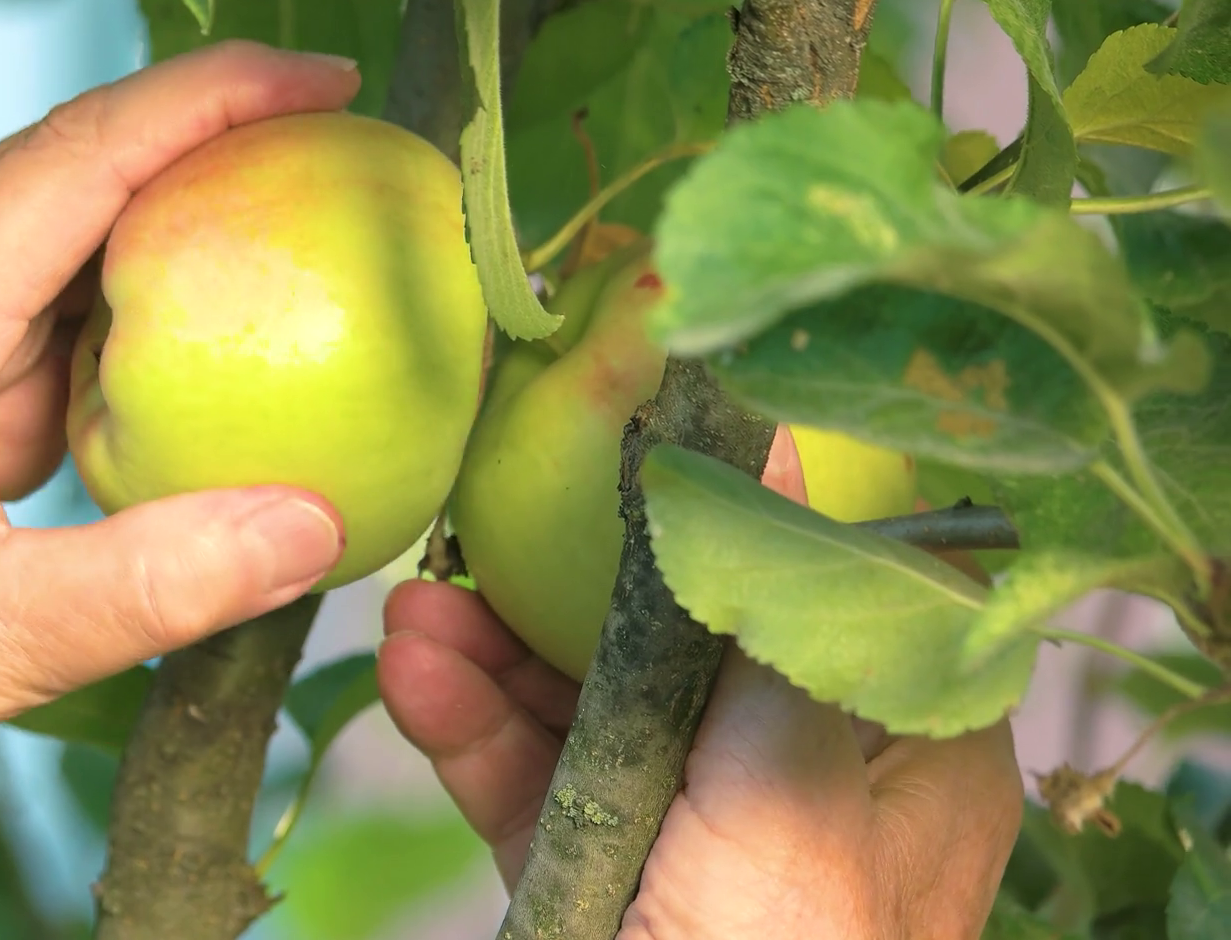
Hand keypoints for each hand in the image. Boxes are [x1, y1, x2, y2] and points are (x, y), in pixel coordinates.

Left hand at [0, 41, 360, 938]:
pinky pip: (20, 289)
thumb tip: (317, 526)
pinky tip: (187, 310)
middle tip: (334, 126)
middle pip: (63, 156)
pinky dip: (112, 287)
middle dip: (202, 124)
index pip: (78, 159)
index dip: (209, 100)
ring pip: (42, 215)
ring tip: (286, 202)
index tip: (324, 81)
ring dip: (158, 202)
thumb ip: (157, 584)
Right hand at [376, 433, 1023, 938]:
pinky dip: (473, 730)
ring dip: (497, 653)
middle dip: (570, 583)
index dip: (738, 508)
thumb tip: (769, 448)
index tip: (645, 438)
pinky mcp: (599, 874)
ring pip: (589, 706)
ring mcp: (691, 829)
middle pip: (681, 639)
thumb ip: (765, 618)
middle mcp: (798, 778)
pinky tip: (413, 671)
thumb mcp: (787, 792)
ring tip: (417, 603)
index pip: (823, 589)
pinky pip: (535, 783)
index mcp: (900, 754)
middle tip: (484, 520)